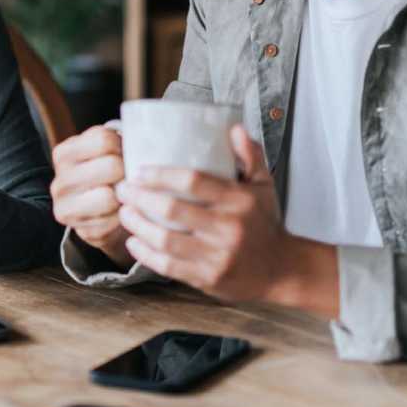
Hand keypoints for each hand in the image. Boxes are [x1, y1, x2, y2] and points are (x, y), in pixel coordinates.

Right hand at [50, 125, 131, 268]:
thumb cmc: (107, 172)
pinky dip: (123, 216)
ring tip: (123, 194)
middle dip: (125, 172)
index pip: (103, 140)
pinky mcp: (82, 232)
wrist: (101, 210)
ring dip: (123, 196)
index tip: (122, 154)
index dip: (121, 146)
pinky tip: (119, 212)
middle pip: (111, 166)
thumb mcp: (105, 148)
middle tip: (126, 176)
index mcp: (63, 154)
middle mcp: (59, 182)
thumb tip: (138, 144)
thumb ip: (115, 141)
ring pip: (110, 196)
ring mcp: (67, 209)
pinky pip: (114, 220)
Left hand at [115, 125, 337, 315]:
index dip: (160, 175)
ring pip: (166, 240)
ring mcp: (218, 257)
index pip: (193, 181)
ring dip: (138, 225)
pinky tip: (133, 242)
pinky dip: (146, 254)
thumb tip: (234, 127)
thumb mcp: (264, 185)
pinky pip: (170, 267)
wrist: (283, 271)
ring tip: (124, 213)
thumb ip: (250, 155)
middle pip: (173, 210)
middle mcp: (228, 228)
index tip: (138, 171)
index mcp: (239, 201)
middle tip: (122, 189)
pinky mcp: (209, 280)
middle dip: (140, 198)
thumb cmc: (265, 222)